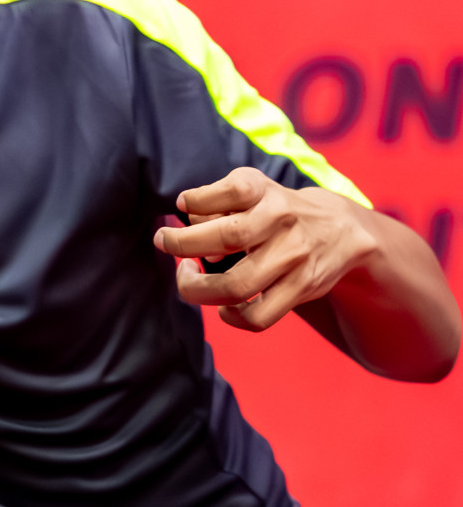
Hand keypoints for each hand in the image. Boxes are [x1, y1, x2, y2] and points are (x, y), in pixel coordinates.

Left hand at [153, 166, 377, 331]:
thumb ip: (217, 200)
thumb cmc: (277, 209)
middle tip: (164, 242)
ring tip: (187, 277)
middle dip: (184, 243)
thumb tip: (188, 219)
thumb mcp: (254, 189)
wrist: (342, 231)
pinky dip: (232, 317)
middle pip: (228, 237)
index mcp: (268, 192)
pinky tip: (221, 307)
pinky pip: (259, 316)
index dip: (199, 198)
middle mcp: (283, 222)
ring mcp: (294, 258)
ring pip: (238, 285)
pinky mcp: (301, 289)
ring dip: (198, 288)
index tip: (181, 205)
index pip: (235, 189)